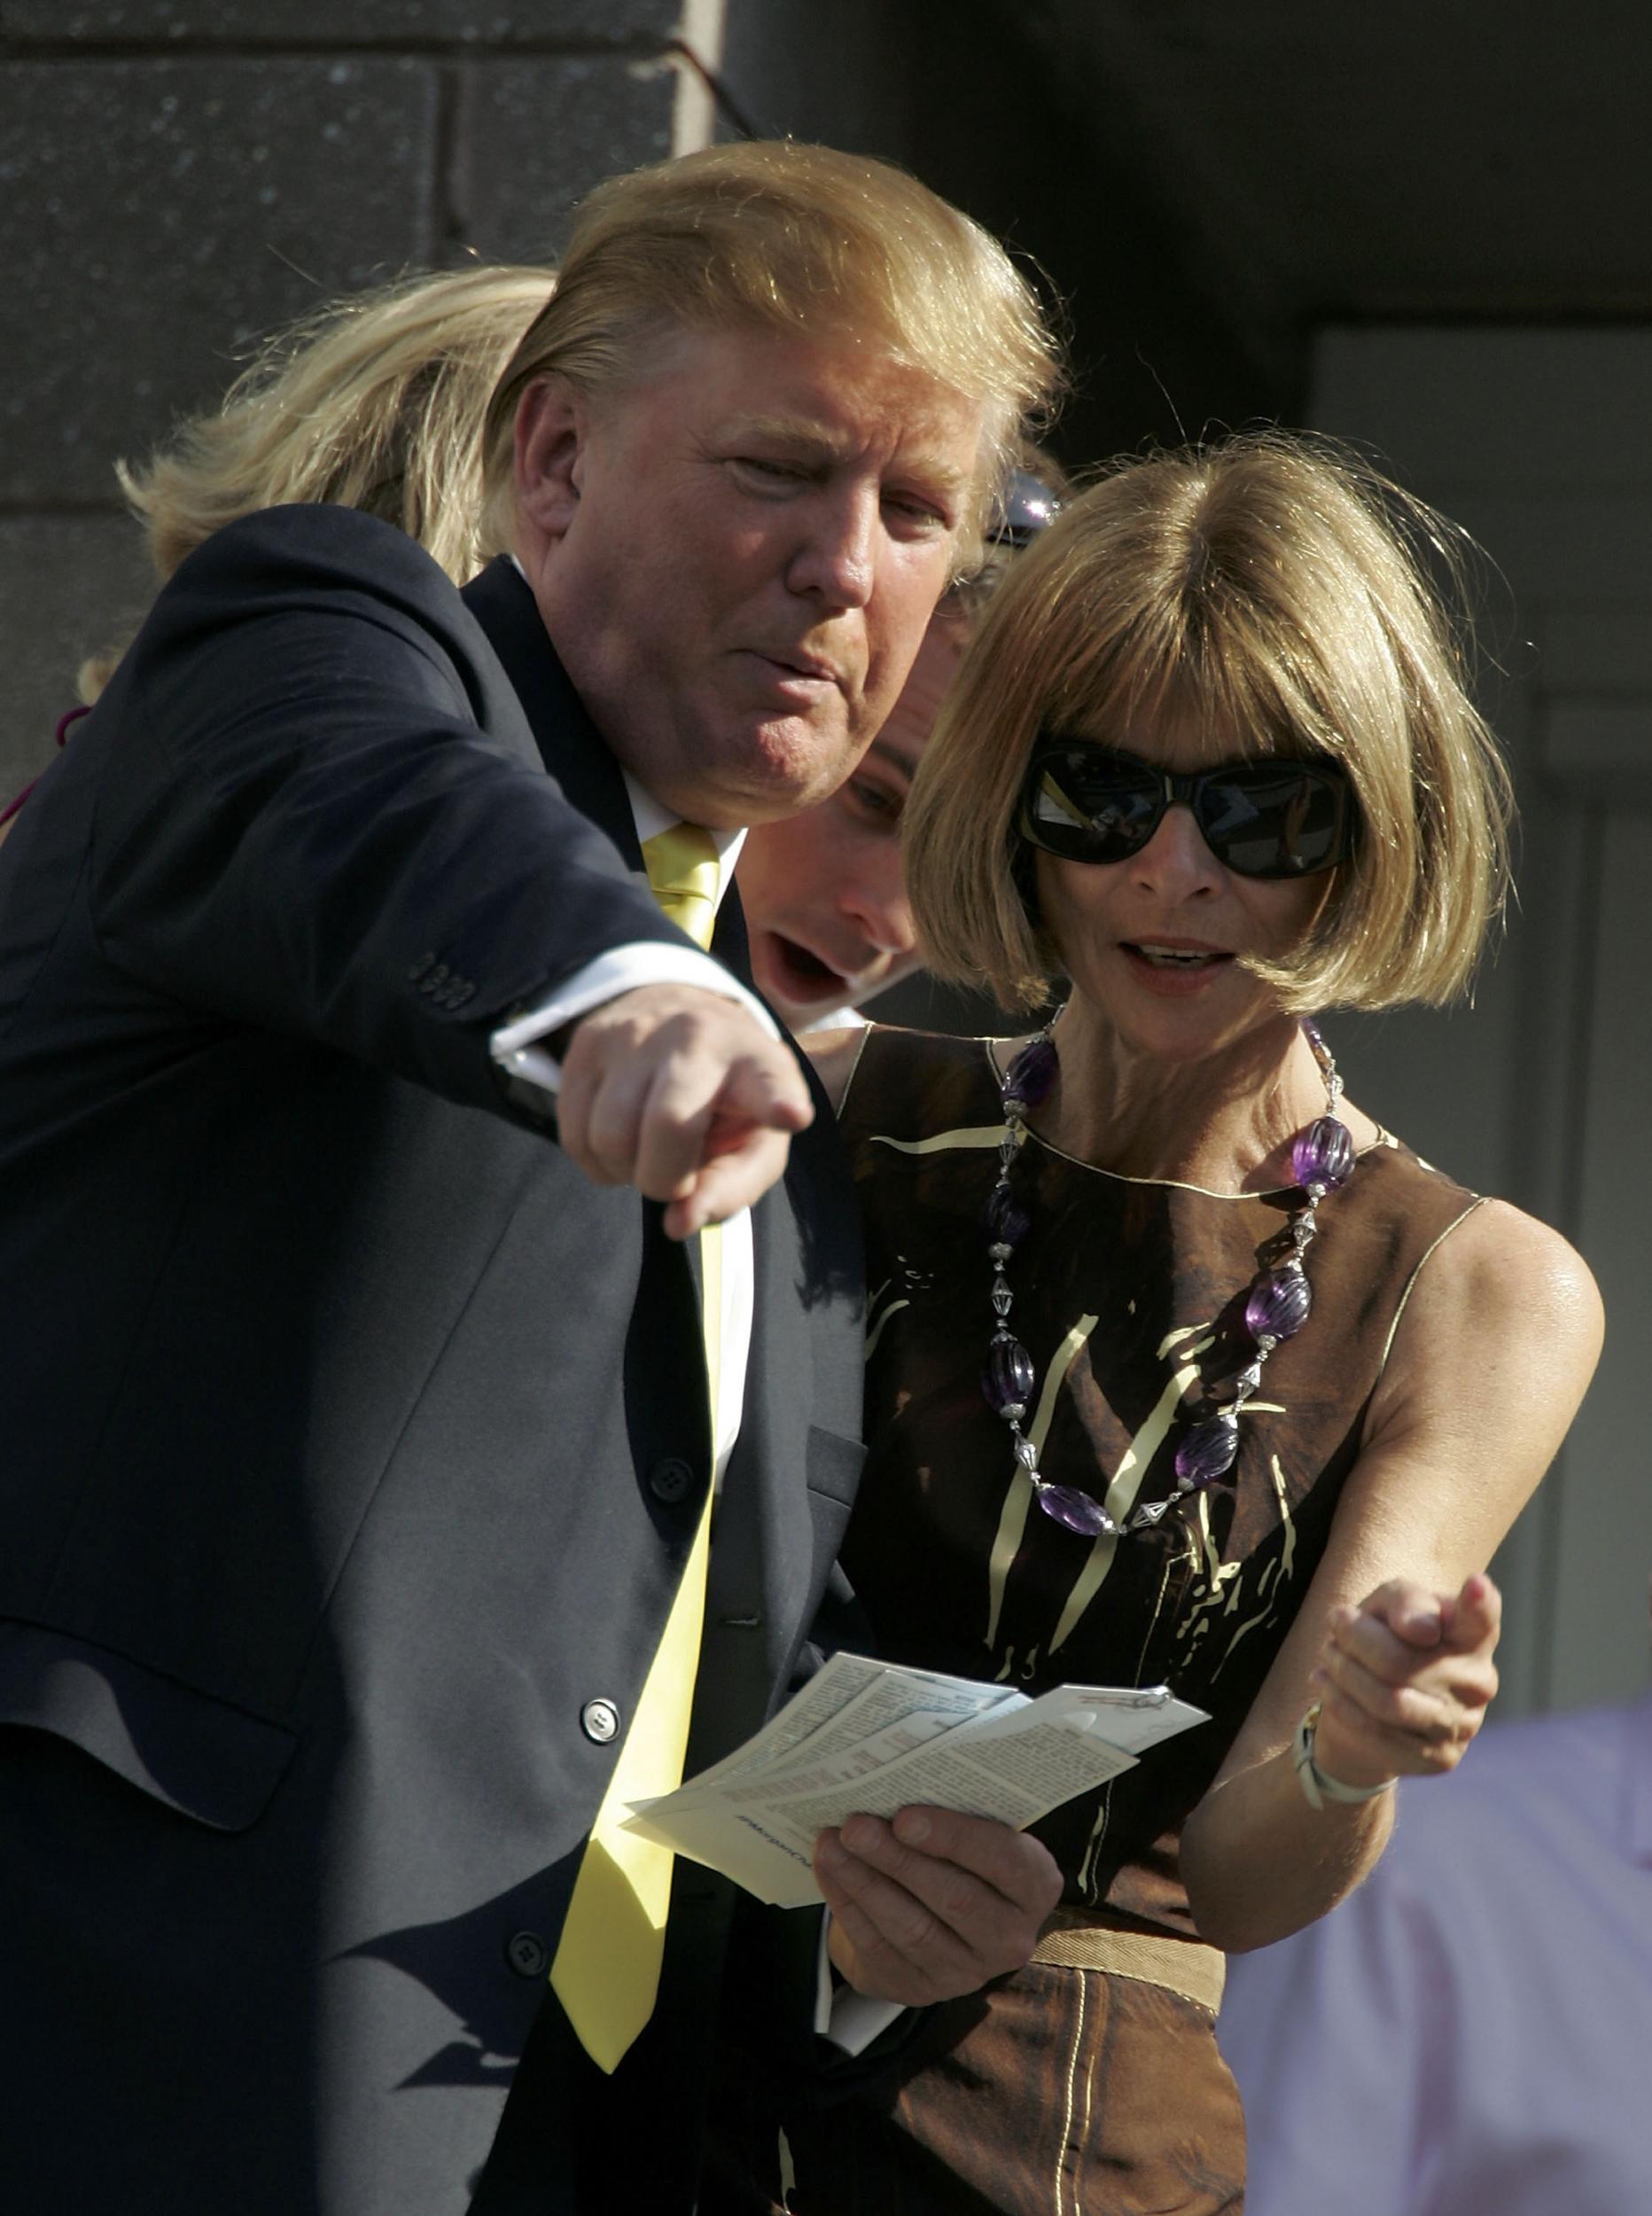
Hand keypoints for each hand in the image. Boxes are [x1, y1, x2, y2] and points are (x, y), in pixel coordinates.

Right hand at [556, 985, 812, 1236]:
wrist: (672, 1011)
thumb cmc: (724, 1099)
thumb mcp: (751, 1142)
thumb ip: (730, 1189)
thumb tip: (679, 1223)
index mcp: (757, 1064)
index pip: (770, 1082)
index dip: (779, 1101)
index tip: (791, 1115)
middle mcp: (698, 1037)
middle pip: (668, 1124)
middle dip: (664, 1179)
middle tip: (673, 1178)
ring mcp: (636, 1034)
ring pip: (610, 1135)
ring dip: (624, 1170)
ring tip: (646, 1152)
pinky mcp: (586, 1043)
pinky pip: (574, 1134)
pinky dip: (595, 1160)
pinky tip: (620, 1141)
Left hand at [816, 1806, 1061, 2006]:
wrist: (937, 1916)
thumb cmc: (959, 1853)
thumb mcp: (975, 1829)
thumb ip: (957, 1810)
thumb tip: (898, 1779)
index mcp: (1035, 1885)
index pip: (1004, 1861)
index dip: (954, 1839)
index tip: (905, 1817)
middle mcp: (1010, 1937)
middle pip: (954, 1899)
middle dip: (898, 1860)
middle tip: (855, 1826)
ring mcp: (966, 1972)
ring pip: (913, 1929)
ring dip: (865, 1883)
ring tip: (832, 1844)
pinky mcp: (921, 1989)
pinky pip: (881, 1949)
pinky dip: (849, 1907)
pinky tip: (829, 1870)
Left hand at [1309, 1572, 1500, 1791]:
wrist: (1376, 1703)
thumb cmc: (1389, 1636)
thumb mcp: (1391, 1603)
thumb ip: (1406, 1601)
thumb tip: (1422, 1630)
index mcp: (1474, 1637)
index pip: (1483, 1620)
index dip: (1481, 1604)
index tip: (1475, 1584)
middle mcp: (1479, 1682)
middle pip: (1401, 1660)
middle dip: (1355, 1639)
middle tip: (1334, 1622)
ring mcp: (1463, 1725)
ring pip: (1388, 1700)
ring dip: (1344, 1673)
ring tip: (1327, 1654)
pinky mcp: (1440, 1758)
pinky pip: (1379, 1734)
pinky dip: (1341, 1704)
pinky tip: (1325, 1684)